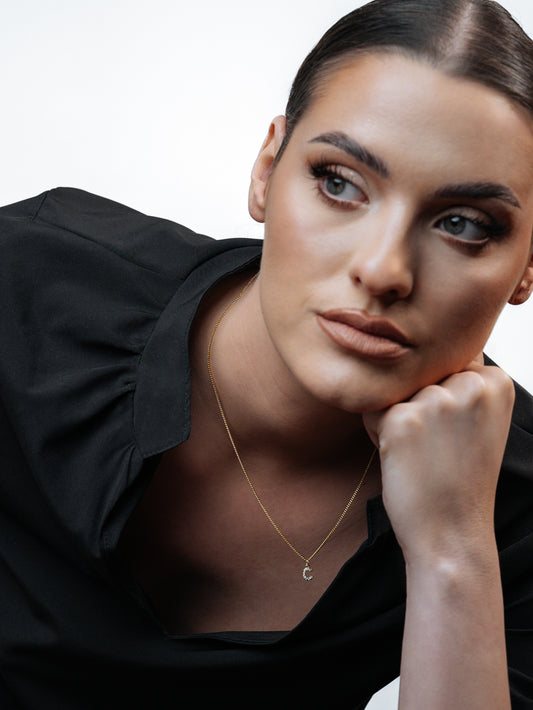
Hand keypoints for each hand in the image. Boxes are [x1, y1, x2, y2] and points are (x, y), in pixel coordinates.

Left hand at [363, 362, 514, 562]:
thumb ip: (461, 382)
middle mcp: (471, 383)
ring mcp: (437, 399)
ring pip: (393, 389)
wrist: (452, 532)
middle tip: (434, 446)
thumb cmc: (459, 477)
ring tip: (419, 452)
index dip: (440, 396)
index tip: (454, 433)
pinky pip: (372, 410)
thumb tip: (421, 348)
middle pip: (418, 374)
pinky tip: (402, 458)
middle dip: (415, 403)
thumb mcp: (477, 420)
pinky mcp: (403, 417)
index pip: (446, 362)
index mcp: (496, 380)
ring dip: (396, 417)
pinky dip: (377, 433)